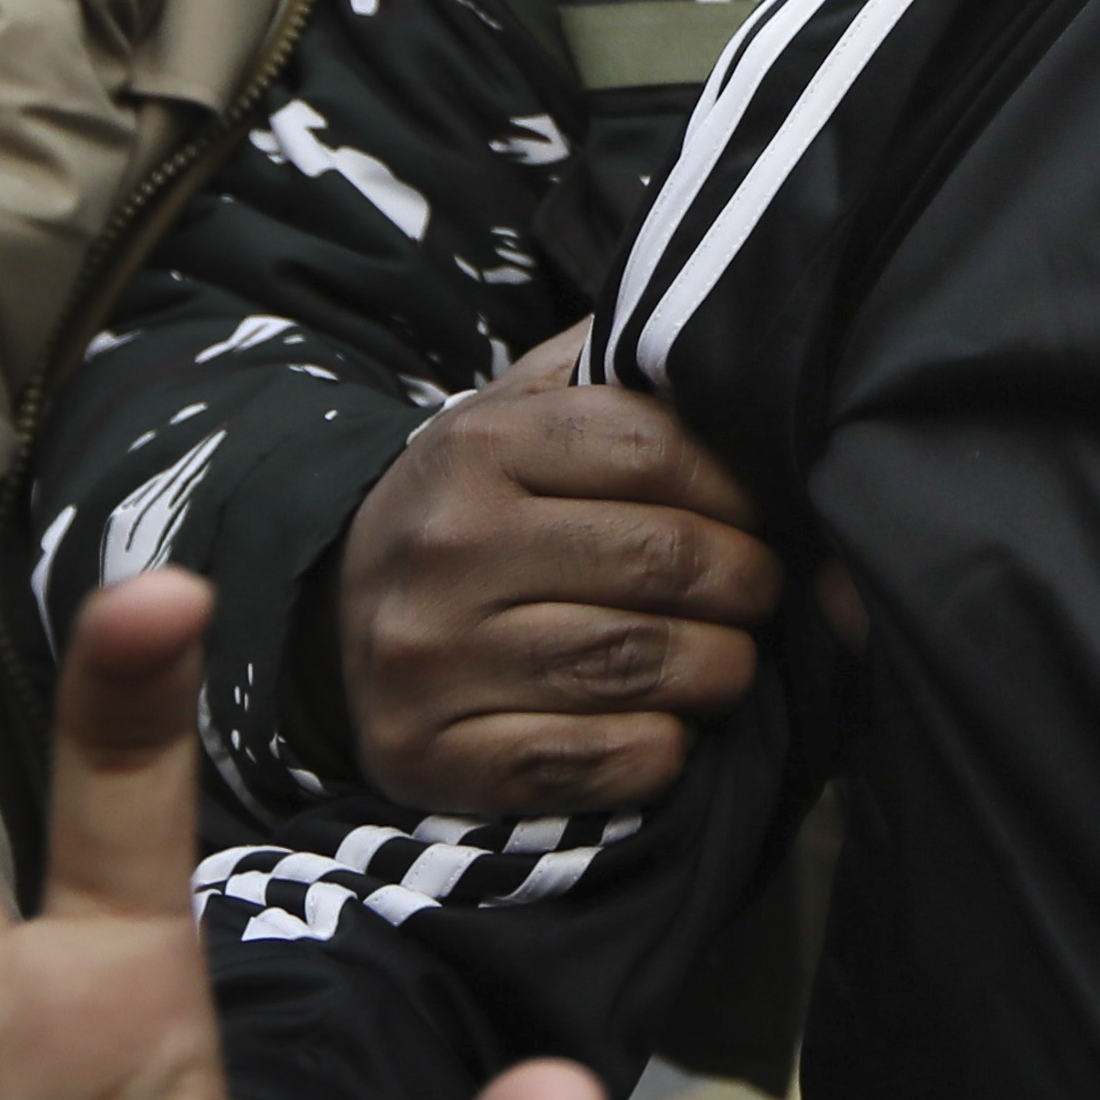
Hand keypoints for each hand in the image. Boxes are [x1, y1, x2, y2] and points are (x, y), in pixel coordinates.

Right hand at [335, 322, 779, 812]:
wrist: (338, 605)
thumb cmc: (482, 503)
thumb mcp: (529, 408)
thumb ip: (626, 364)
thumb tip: (744, 339)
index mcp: (479, 446)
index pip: (657, 449)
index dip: (740, 487)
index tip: (760, 514)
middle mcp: (445, 547)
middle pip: (663, 560)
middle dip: (748, 583)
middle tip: (760, 594)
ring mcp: (428, 658)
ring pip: (639, 664)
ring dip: (720, 669)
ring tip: (726, 659)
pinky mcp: (427, 755)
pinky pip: (592, 760)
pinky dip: (659, 750)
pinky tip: (665, 728)